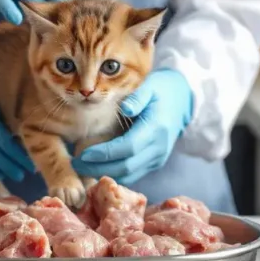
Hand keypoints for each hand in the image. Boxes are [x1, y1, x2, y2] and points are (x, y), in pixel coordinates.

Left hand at [73, 69, 193, 184]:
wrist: (184, 101)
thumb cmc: (162, 90)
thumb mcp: (151, 86)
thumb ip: (138, 97)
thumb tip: (126, 109)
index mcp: (156, 128)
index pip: (128, 147)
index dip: (105, 153)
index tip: (83, 154)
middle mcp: (158, 147)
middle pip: (127, 166)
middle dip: (98, 168)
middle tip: (76, 165)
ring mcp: (158, 158)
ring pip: (129, 174)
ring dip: (105, 174)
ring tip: (82, 168)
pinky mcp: (154, 162)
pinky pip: (133, 174)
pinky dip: (115, 174)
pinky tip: (97, 169)